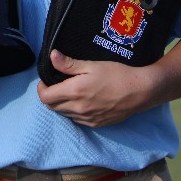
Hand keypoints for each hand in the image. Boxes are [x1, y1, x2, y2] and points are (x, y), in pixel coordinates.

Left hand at [36, 50, 157, 127]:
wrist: (139, 91)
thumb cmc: (117, 74)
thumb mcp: (92, 65)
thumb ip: (69, 64)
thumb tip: (52, 56)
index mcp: (74, 92)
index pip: (45, 97)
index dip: (41, 88)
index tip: (46, 79)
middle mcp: (77, 109)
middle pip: (52, 107)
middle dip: (50, 95)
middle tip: (57, 84)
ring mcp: (86, 119)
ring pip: (63, 114)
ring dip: (61, 104)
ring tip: (70, 91)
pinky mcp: (95, 124)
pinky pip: (76, 119)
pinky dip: (73, 111)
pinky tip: (82, 101)